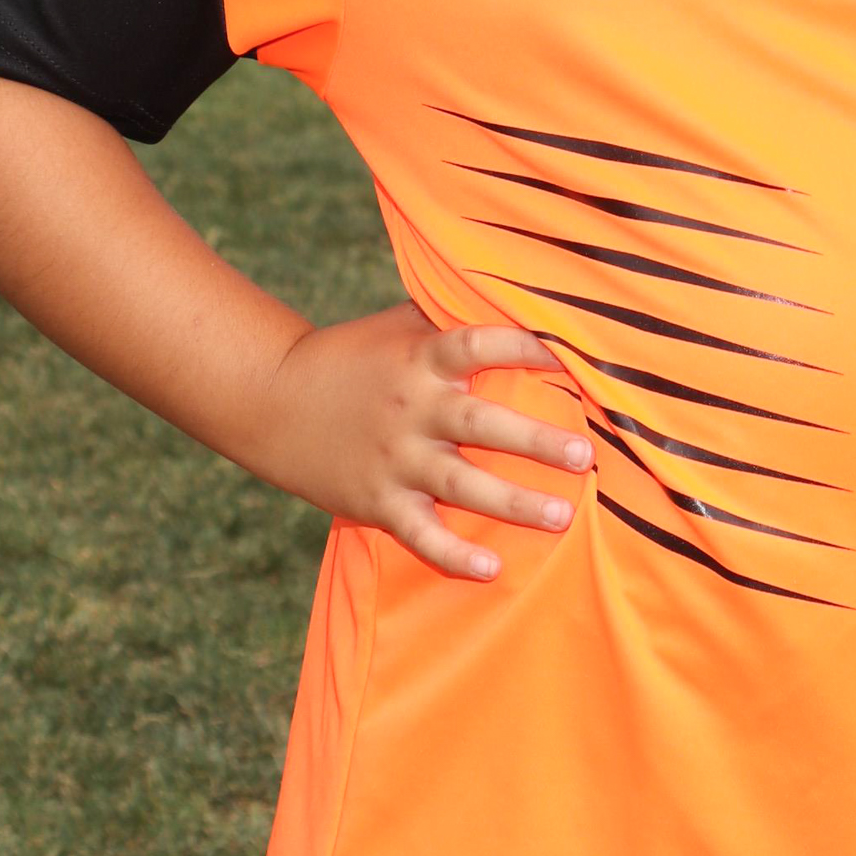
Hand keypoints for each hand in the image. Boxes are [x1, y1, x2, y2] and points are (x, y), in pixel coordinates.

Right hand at [254, 304, 592, 580]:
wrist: (272, 400)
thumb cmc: (352, 356)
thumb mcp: (399, 327)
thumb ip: (452, 316)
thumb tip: (517, 287)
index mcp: (421, 359)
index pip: (477, 345)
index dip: (523, 346)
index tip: (569, 355)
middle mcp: (412, 408)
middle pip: (481, 422)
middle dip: (535, 440)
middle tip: (584, 455)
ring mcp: (395, 458)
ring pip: (461, 483)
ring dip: (513, 502)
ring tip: (563, 516)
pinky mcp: (378, 500)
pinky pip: (420, 533)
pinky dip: (453, 554)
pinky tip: (491, 569)